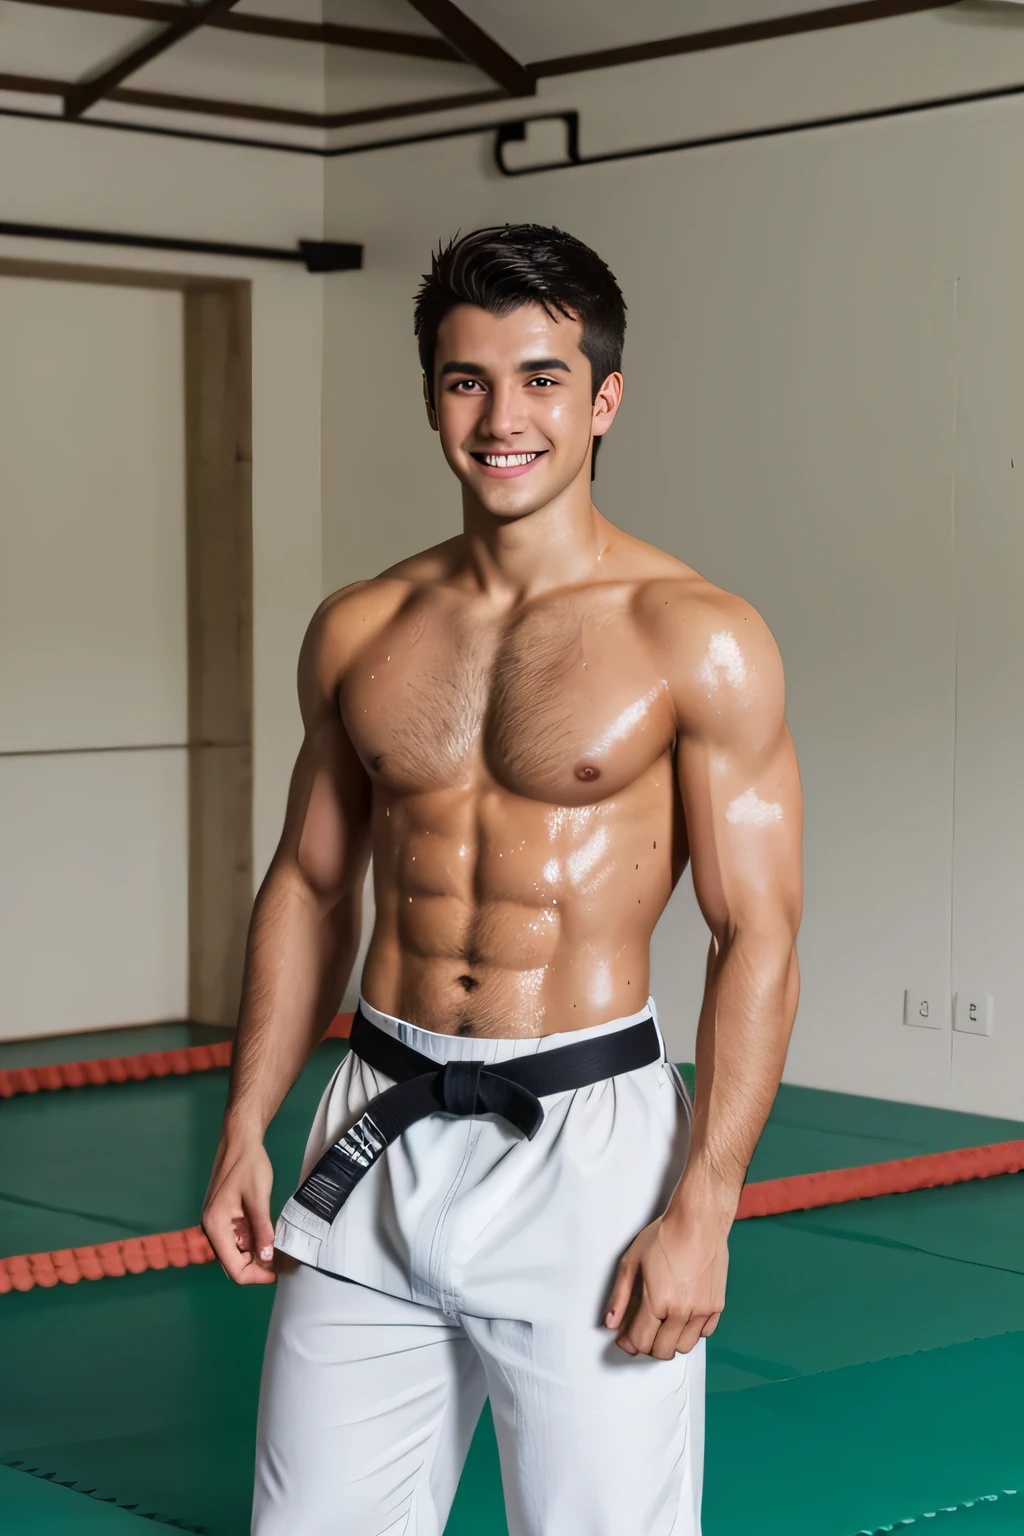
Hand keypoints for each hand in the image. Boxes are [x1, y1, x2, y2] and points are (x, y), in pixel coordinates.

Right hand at [202, 1137, 276, 1284]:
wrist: (240, 1140)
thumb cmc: (249, 1165)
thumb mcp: (259, 1198)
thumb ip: (262, 1230)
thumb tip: (268, 1260)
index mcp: (216, 1227)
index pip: (233, 1268)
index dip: (256, 1276)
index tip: (277, 1274)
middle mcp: (212, 1229)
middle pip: (233, 1264)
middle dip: (257, 1267)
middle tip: (282, 1261)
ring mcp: (217, 1224)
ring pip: (237, 1252)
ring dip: (256, 1255)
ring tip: (278, 1249)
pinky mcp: (224, 1217)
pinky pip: (238, 1239)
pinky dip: (253, 1242)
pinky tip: (268, 1236)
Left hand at [604, 1209, 728, 1358]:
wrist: (699, 1222)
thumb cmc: (666, 1236)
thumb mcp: (632, 1261)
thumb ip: (619, 1295)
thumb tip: (611, 1321)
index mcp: (658, 1302)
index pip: (641, 1341)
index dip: (630, 1343)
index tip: (626, 1338)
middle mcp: (682, 1312)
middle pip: (663, 1351)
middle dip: (648, 1345)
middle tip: (643, 1332)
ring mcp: (702, 1311)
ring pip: (684, 1347)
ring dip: (671, 1341)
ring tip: (662, 1325)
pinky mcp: (717, 1306)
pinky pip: (704, 1334)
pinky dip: (692, 1332)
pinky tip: (682, 1317)